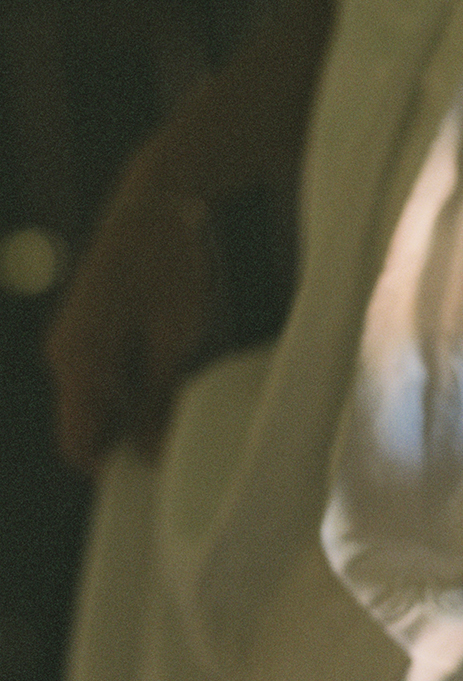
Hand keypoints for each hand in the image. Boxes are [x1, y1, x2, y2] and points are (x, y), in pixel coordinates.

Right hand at [45, 148, 221, 474]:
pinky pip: (103, 376)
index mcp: (78, 361)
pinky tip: (170, 374)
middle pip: (88, 426)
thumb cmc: (172, 266)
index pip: (79, 445)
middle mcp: (63, 354)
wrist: (157, 202)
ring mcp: (71, 339)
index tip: (158, 478)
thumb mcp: (178, 337)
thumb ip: (161, 399)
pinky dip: (131, 386)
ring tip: (181, 400)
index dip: (114, 469)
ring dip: (133, 412)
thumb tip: (152, 455)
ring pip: (98, 402)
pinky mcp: (87, 328)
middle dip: (127, 441)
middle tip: (179, 440)